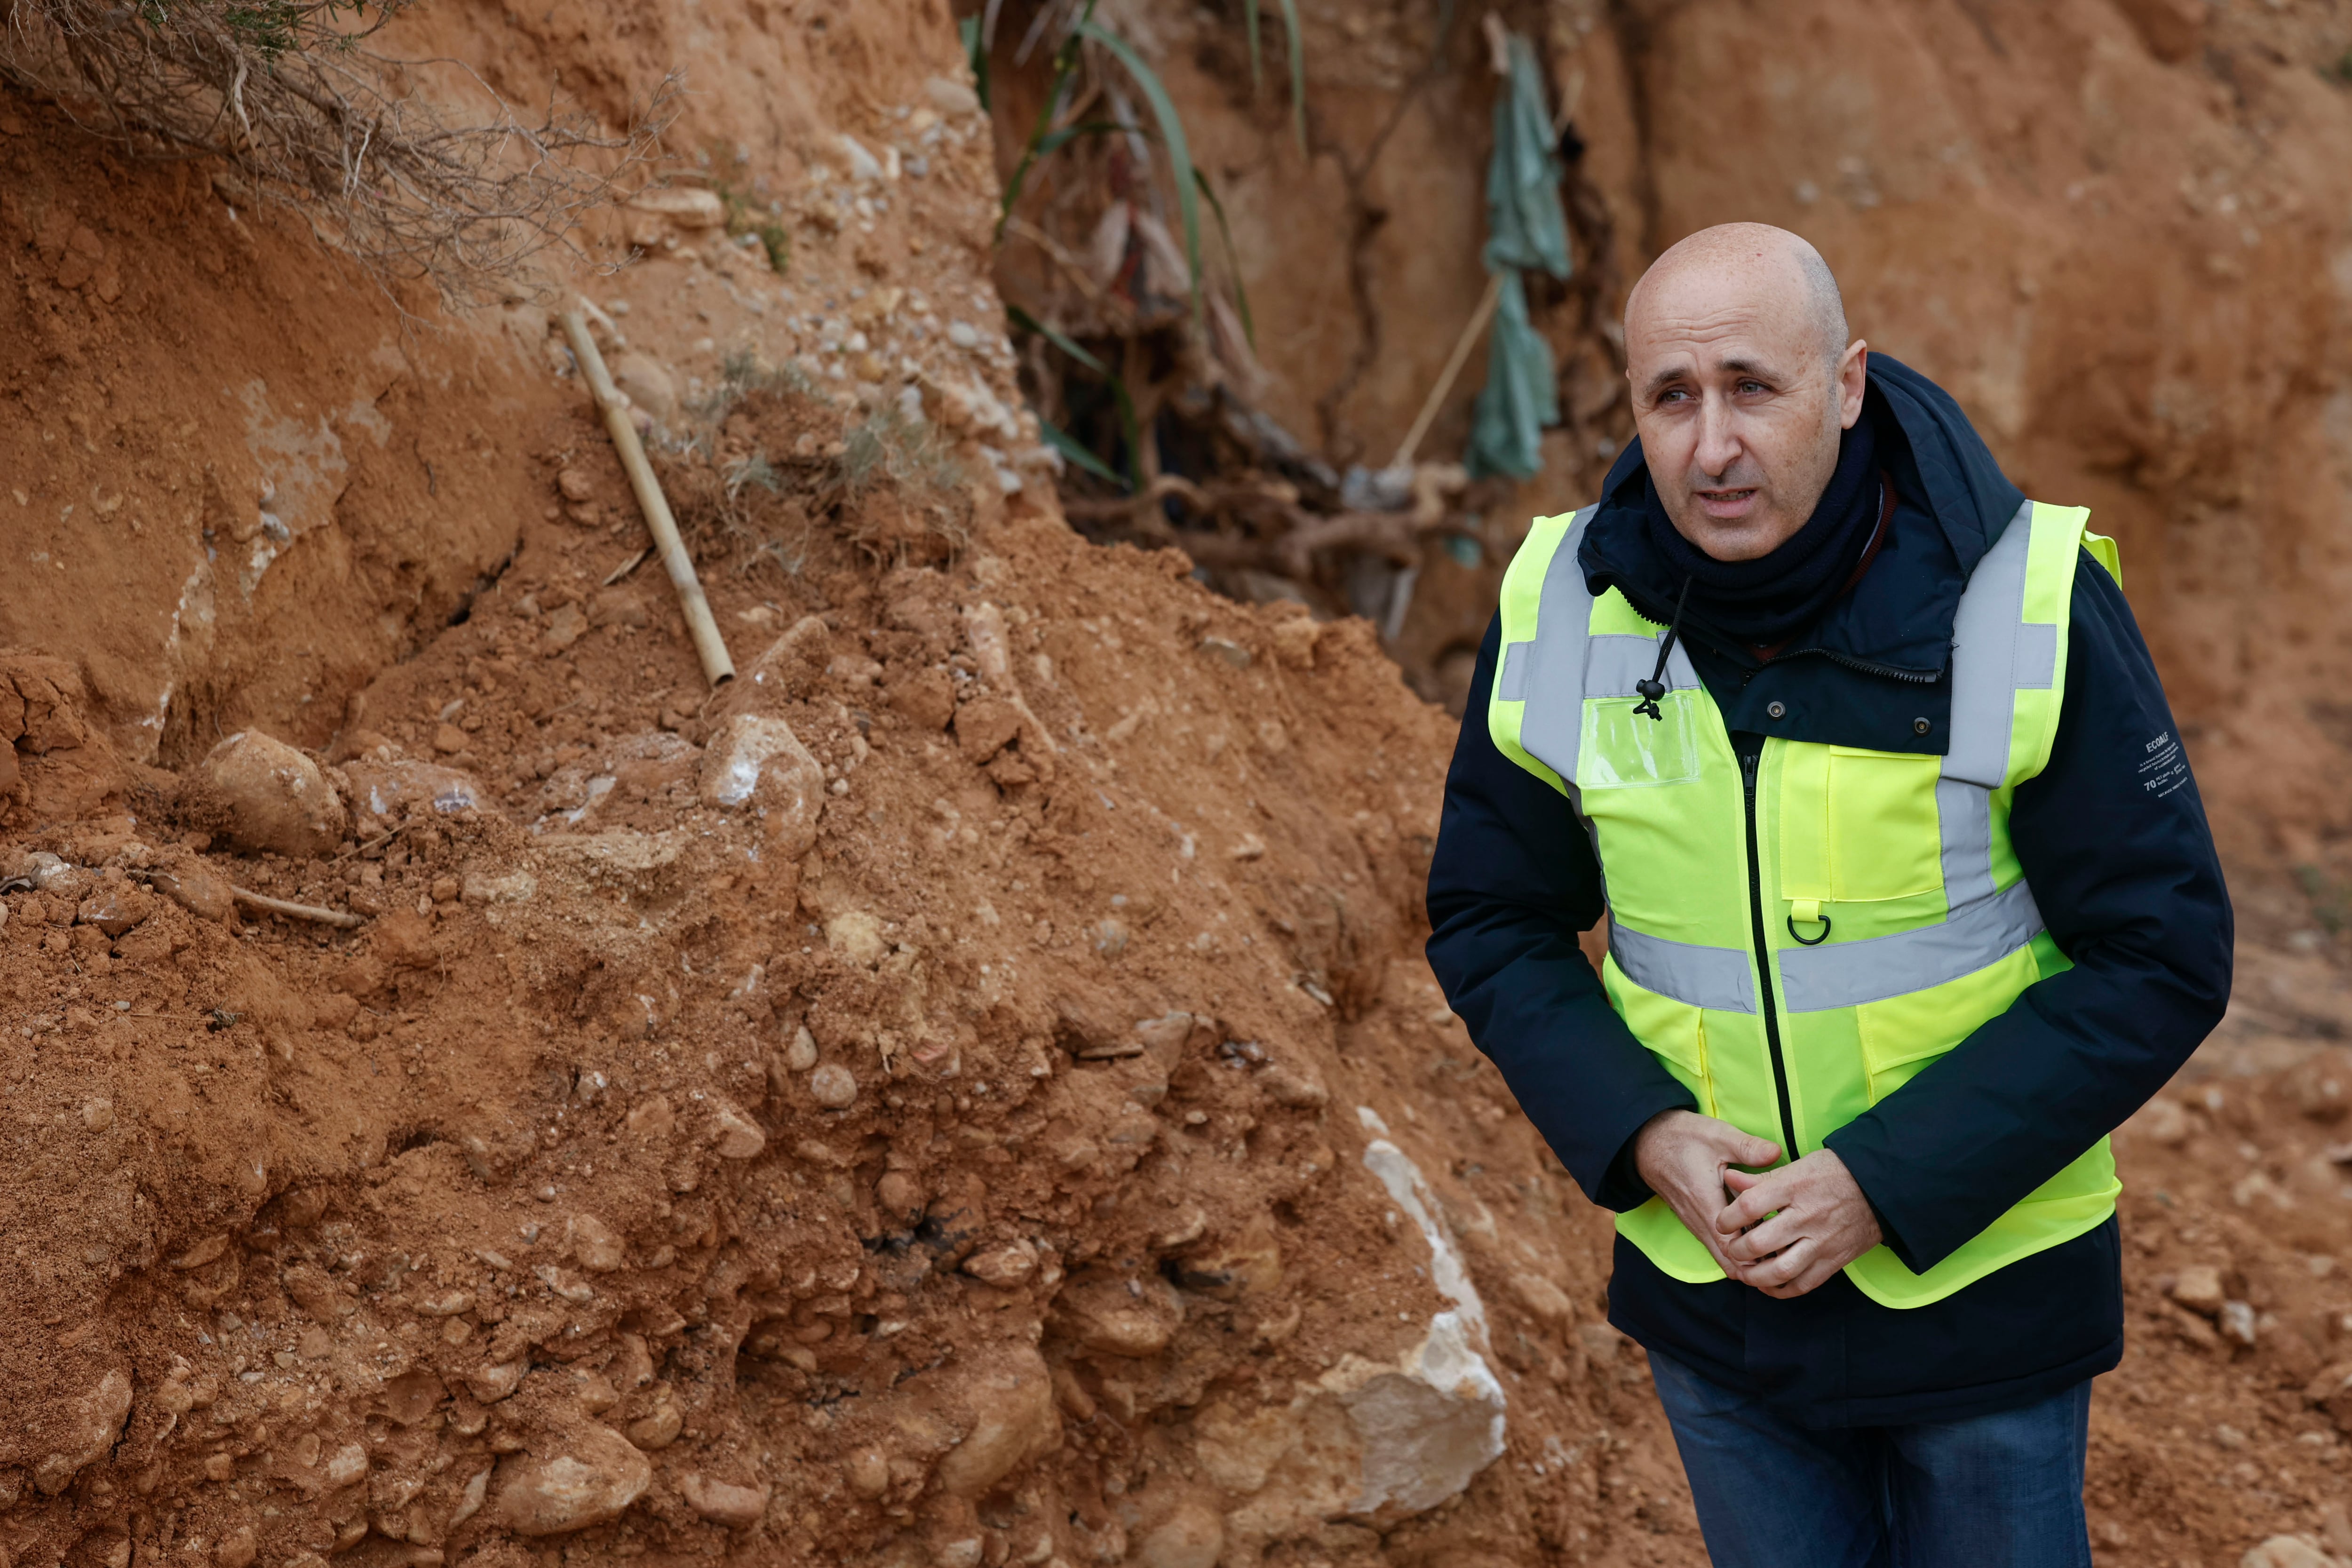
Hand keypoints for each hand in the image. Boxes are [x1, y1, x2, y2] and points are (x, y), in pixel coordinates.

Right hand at [1632, 1110, 1781, 1277]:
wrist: (1645, 1142)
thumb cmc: (1681, 1137)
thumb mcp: (1717, 1135)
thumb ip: (1747, 1147)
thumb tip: (1777, 1152)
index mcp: (1705, 1202)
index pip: (1731, 1245)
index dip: (1757, 1257)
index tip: (1783, 1254)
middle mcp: (1698, 1219)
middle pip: (1727, 1260)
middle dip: (1756, 1267)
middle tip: (1786, 1261)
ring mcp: (1694, 1222)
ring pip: (1721, 1255)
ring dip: (1745, 1260)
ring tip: (1776, 1255)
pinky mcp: (1694, 1220)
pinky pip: (1715, 1245)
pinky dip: (1734, 1250)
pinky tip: (1756, 1241)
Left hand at [1716, 1150, 1882, 1298]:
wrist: (1881, 1187)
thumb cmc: (1835, 1172)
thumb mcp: (1798, 1165)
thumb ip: (1761, 1177)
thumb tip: (1728, 1179)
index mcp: (1794, 1187)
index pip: (1749, 1206)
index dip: (1728, 1218)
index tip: (1722, 1223)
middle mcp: (1807, 1216)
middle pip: (1759, 1242)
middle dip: (1737, 1251)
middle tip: (1730, 1249)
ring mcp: (1822, 1241)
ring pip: (1780, 1270)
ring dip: (1755, 1276)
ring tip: (1744, 1272)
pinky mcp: (1835, 1260)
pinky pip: (1804, 1283)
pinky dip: (1782, 1290)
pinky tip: (1768, 1285)